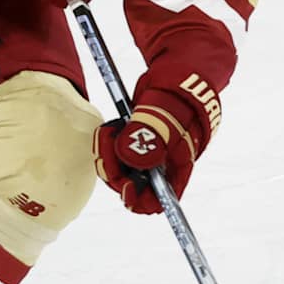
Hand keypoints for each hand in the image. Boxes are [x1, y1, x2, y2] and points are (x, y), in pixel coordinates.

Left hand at [92, 92, 206, 214]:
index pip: (156, 202)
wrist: (173, 81)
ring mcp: (143, 157)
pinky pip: (112, 156)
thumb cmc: (177, 103)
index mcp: (174, 170)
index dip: (138, 200)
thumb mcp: (166, 121)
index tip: (125, 186)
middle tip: (110, 142)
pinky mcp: (131, 145)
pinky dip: (106, 145)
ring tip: (110, 130)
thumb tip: (130, 160)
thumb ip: (149, 141)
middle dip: (114, 170)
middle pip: (130, 187)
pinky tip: (109, 129)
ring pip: (117, 171)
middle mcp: (158, 169)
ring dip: (107, 154)